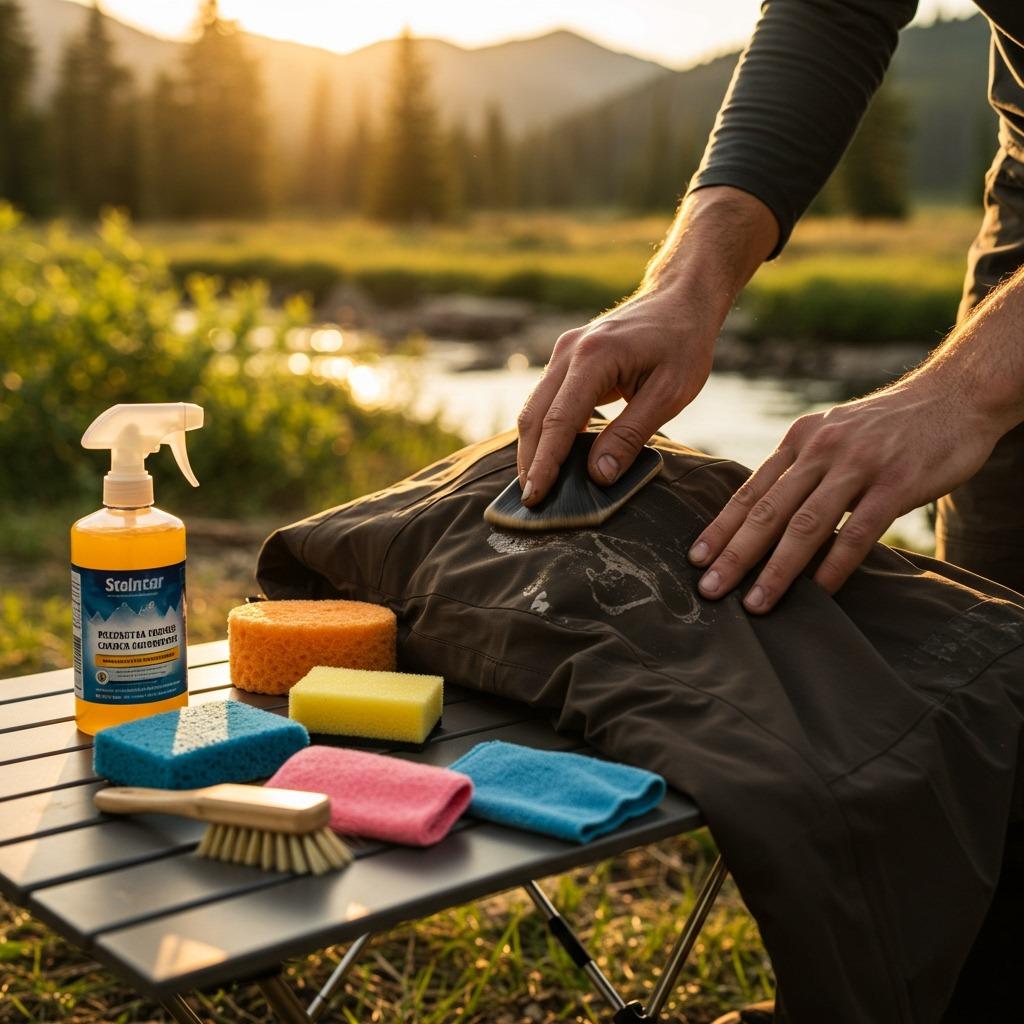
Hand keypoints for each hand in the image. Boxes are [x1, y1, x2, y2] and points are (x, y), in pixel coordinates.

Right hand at [515, 286, 717, 503]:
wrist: (680, 298)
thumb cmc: (683, 344)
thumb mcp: (669, 393)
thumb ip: (632, 434)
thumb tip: (599, 475)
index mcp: (594, 357)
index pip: (559, 421)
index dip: (545, 463)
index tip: (535, 496)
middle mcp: (569, 351)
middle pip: (535, 416)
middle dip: (530, 461)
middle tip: (529, 502)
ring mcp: (564, 352)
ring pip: (534, 408)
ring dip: (532, 448)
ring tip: (535, 487)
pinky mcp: (567, 358)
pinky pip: (546, 400)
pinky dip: (545, 431)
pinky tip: (549, 458)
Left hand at [687, 370, 1001, 612]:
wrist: (955, 396)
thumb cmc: (890, 427)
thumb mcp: (834, 434)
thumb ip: (803, 469)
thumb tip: (767, 515)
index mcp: (801, 439)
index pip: (751, 490)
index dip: (722, 527)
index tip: (696, 558)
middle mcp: (821, 449)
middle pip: (768, 510)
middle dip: (734, 554)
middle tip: (710, 589)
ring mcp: (858, 465)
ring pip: (806, 525)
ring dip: (776, 569)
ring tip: (756, 603)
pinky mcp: (896, 483)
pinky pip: (858, 532)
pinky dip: (834, 566)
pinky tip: (818, 593)